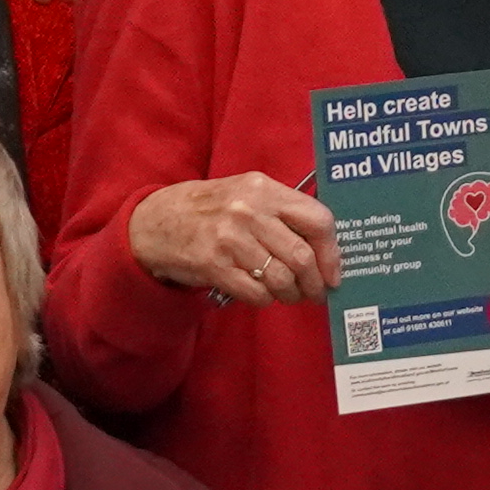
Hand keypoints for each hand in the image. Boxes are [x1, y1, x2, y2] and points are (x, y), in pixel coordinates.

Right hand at [124, 172, 338, 305]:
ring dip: (290, 295)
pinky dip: (264, 300)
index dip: (332, 252)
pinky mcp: (213, 265)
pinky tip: (260, 294)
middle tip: (315, 293)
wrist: (155, 221)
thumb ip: (284, 212)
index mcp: (263, 189)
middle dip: (315, 283)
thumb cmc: (210, 209)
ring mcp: (229, 238)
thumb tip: (325, 250)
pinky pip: (255, 293)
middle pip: (302, 256)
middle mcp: (248, 211)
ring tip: (288, 295)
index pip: (318, 219)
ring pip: (281, 279)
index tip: (334, 273)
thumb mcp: (247, 193)